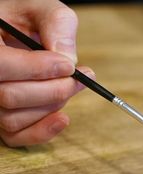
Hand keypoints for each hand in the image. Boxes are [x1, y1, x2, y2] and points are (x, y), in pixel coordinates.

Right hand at [0, 0, 93, 146]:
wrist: (16, 32)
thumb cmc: (26, 19)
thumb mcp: (41, 9)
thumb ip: (56, 24)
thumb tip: (68, 60)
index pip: (0, 65)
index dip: (37, 69)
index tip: (67, 66)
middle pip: (10, 97)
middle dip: (54, 90)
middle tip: (79, 78)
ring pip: (13, 119)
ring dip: (52, 105)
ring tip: (71, 85)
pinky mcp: (1, 119)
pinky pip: (15, 137)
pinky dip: (42, 132)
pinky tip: (63, 119)